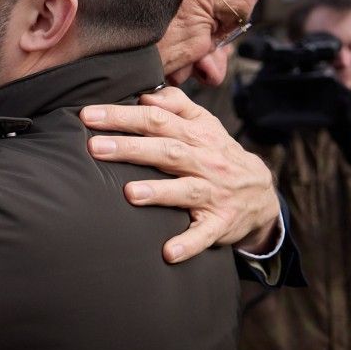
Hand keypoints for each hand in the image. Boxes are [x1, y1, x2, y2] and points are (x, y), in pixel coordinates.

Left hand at [80, 86, 280, 263]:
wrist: (262, 195)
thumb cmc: (219, 155)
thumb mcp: (206, 124)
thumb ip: (177, 105)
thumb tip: (146, 96)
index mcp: (197, 134)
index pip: (157, 119)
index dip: (123, 116)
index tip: (89, 116)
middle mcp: (205, 161)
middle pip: (167, 151)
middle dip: (130, 148)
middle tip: (95, 148)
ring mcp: (214, 193)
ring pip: (186, 191)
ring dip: (159, 192)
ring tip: (130, 193)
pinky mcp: (220, 224)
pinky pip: (204, 235)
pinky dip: (188, 243)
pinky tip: (167, 253)